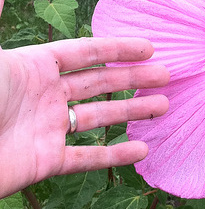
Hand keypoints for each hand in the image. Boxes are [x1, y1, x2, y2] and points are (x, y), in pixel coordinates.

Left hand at [0, 0, 168, 198]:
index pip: (84, 53)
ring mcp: (46, 129)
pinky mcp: (44, 162)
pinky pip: (86, 158)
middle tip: (168, 74)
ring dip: (131, 112)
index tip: (150, 46)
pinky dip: (114, 156)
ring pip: (98, 118)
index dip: (117, 48)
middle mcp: (44, 95)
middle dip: (134, 77)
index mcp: (33, 66)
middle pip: (99, 82)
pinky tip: (141, 150)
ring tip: (163, 105)